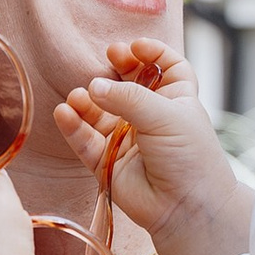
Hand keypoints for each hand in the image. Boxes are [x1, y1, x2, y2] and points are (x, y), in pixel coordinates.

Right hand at [55, 38, 251, 254]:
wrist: (187, 207)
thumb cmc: (189, 157)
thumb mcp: (165, 115)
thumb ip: (128, 97)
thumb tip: (92, 87)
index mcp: (176, 100)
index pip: (166, 68)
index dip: (152, 54)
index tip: (134, 47)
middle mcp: (151, 117)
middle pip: (128, 84)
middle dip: (115, 71)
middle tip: (106, 61)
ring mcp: (127, 140)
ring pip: (99, 113)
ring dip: (87, 102)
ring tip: (80, 97)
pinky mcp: (107, 163)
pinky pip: (85, 141)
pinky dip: (73, 127)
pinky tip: (65, 113)